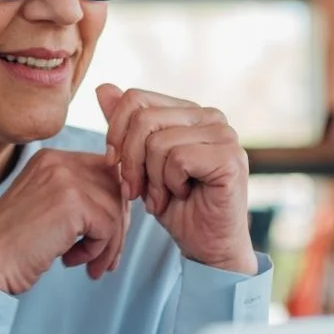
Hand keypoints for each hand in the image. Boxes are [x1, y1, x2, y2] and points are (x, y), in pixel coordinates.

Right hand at [0, 150, 129, 294]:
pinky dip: (98, 251)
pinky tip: (72, 261)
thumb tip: (123, 206)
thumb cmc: (12, 247)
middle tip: (104, 257)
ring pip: (116, 209)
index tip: (105, 236)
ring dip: (108, 244)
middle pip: (116, 188)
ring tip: (90, 264)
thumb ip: (77, 199)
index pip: (104, 173)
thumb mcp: (45, 208)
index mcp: (51, 159)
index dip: (111, 206)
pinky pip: (109, 227)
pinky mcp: (72, 202)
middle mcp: (58, 161)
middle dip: (117, 227)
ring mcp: (65, 179)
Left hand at [97, 84, 253, 275]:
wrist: (206, 246)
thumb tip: (104, 88)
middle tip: (136, 191)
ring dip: (152, 180)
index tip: (114, 165)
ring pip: (158, 142)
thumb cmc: (176, 206)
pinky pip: (178, 159)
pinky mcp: (230, 157)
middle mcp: (210, 116)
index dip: (115, 133)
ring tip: (163, 197)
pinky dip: (170, 184)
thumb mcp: (140, 164)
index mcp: (188, 112)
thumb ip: (126, 127)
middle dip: (130, 162)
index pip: (136, 98)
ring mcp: (224, 134)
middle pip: (143, 119)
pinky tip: (183, 195)